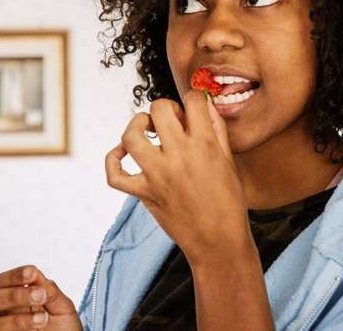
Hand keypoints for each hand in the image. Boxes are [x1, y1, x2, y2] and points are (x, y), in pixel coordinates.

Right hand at [0, 264, 82, 330]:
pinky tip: (34, 330)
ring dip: (15, 320)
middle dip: (12, 296)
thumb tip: (32, 272)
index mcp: (14, 298)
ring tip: (42, 318)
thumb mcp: (61, 305)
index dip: (12, 276)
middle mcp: (3, 315)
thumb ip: (48, 289)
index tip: (31, 273)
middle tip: (39, 295)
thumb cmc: (65, 327)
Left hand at [105, 90, 249, 266]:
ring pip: (131, 136)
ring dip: (136, 126)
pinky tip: (122, 154)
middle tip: (170, 122)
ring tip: (145, 130)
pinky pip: (115, 175)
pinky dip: (112, 160)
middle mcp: (179, 156)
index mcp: (204, 145)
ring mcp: (158, 175)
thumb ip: (216, 130)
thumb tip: (205, 106)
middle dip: (164, 109)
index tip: (191, 110)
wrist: (218, 242)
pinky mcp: (144, 194)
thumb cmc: (228, 203)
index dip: (192, 100)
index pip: (192, 100)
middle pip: (158, 110)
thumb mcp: (229, 161)